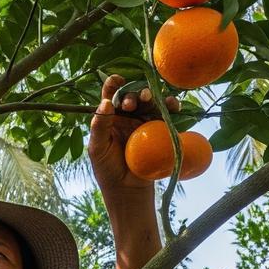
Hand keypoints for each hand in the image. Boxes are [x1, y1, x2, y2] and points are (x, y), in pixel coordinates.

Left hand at [87, 75, 180, 193]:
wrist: (127, 189)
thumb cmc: (107, 168)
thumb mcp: (97, 148)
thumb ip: (99, 126)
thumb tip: (106, 102)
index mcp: (110, 116)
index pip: (111, 95)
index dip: (113, 84)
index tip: (116, 79)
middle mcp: (127, 116)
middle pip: (133, 96)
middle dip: (133, 93)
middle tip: (131, 102)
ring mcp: (144, 122)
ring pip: (151, 102)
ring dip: (151, 96)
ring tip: (149, 99)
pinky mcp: (159, 130)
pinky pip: (166, 114)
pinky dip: (170, 106)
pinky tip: (171, 104)